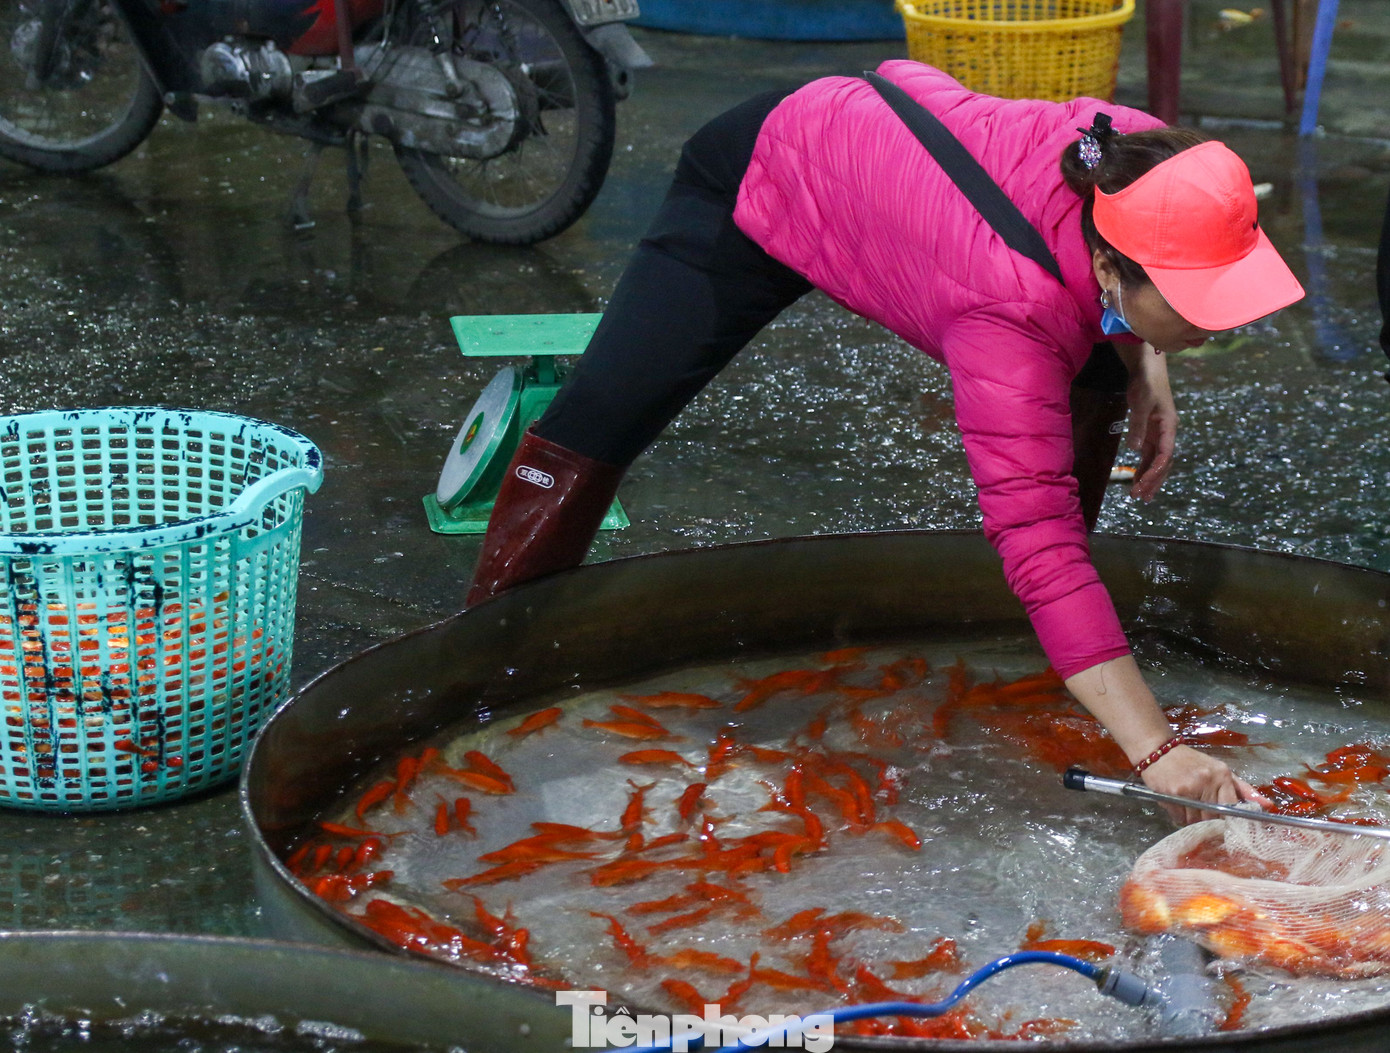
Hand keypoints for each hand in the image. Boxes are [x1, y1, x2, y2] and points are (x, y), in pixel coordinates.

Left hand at [1123, 345, 1176, 502]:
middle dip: (1153, 480)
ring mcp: (1159, 434)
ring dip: (1149, 478)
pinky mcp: (1150, 432)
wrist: (1147, 369)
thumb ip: (1138, 426)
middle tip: (1141, 497)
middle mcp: (1167, 433)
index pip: (1165, 454)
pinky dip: (1144, 468)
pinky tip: (1138, 480)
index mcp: (1169, 426)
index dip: (1156, 470)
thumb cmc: (1146, 384)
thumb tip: (1135, 449)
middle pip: (1163, 462)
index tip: (1145, 483)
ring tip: (1140, 496)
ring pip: (1157, 461)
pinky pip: (1150, 455)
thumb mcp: (1140, 404)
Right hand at [1140, 744, 1267, 825]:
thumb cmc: (1191, 762)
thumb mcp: (1219, 770)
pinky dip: (1178, 815)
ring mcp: (1188, 789)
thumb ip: (1243, 789)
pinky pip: (1179, 817)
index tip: (1224, 823)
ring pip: (1195, 820)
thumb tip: (1267, 806)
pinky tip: (1176, 804)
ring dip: (1192, 819)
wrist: (1159, 750)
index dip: (1228, 819)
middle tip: (1201, 813)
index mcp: (1222, 776)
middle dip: (1207, 820)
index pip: (1232, 807)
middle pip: (1213, 818)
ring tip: (1187, 806)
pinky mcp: (1172, 795)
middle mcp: (1207, 782)